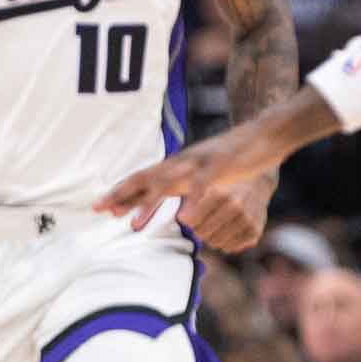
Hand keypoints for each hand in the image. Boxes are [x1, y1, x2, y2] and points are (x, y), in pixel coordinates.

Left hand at [93, 122, 289, 224]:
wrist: (261, 136)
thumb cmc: (225, 158)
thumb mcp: (193, 170)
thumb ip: (171, 185)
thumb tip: (142, 202)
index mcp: (176, 165)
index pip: (142, 178)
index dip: (120, 192)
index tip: (99, 208)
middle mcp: (183, 163)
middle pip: (148, 179)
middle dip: (126, 197)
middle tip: (107, 214)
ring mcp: (201, 164)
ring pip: (171, 184)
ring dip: (153, 205)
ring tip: (139, 225)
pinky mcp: (222, 167)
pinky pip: (204, 187)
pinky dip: (193, 202)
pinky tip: (186, 218)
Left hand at [172, 175, 272, 252]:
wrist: (258, 182)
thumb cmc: (224, 182)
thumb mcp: (206, 181)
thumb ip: (186, 193)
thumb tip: (172, 214)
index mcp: (220, 194)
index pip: (192, 220)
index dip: (187, 220)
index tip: (184, 218)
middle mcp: (236, 207)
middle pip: (202, 233)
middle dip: (196, 230)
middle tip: (197, 224)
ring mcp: (247, 220)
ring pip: (215, 243)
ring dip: (209, 238)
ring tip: (210, 227)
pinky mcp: (256, 232)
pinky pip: (230, 248)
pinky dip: (224, 243)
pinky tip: (224, 231)